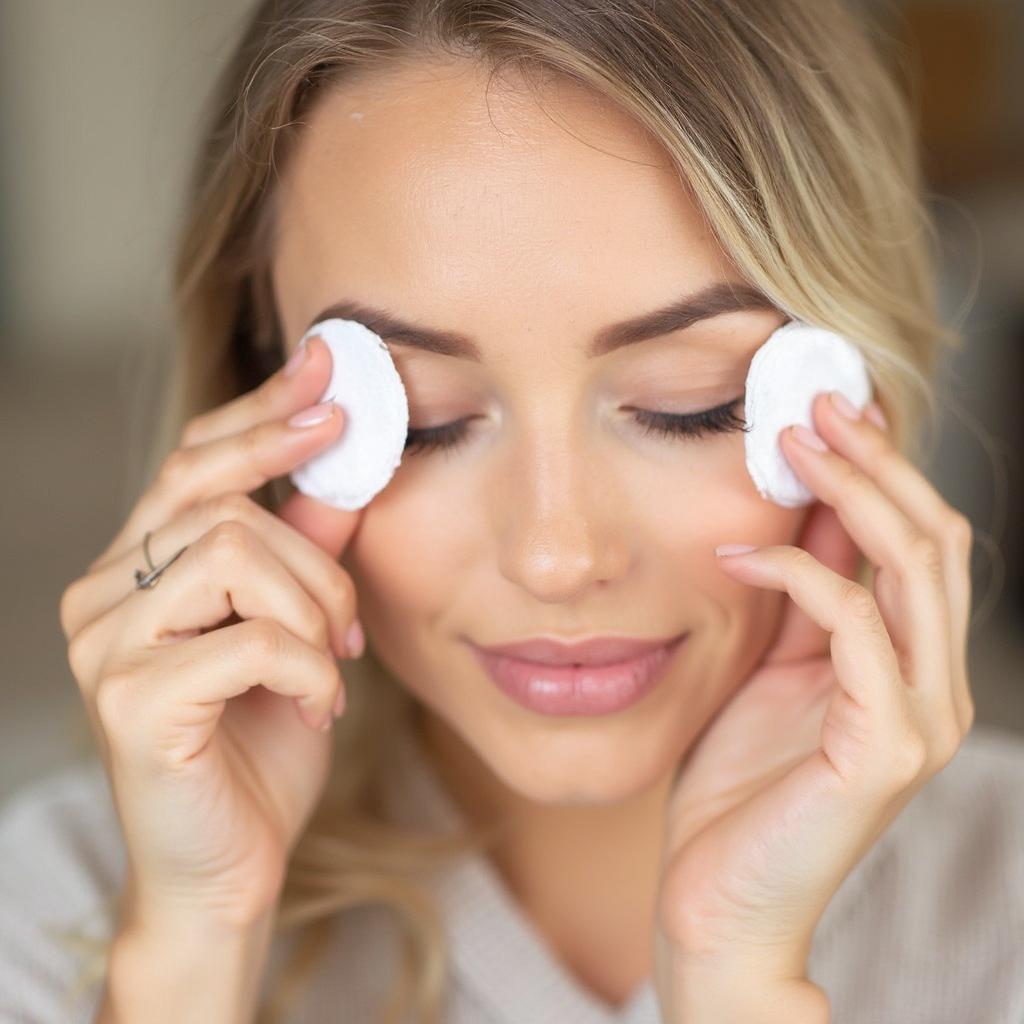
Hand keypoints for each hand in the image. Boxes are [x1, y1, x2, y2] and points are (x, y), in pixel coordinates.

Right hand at [59, 334, 362, 927]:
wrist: (230, 871)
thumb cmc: (261, 749)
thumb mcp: (301, 634)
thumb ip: (310, 552)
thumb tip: (341, 469)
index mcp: (137, 571)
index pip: (192, 463)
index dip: (260, 413)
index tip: (326, 372)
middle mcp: (101, 594)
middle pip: (221, 502)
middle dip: (316, 559)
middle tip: (349, 625)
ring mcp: (103, 645)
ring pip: (230, 551)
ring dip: (311, 610)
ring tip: (329, 668)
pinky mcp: (127, 700)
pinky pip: (246, 639)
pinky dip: (307, 669)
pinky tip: (316, 708)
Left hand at [651, 391, 974, 1020]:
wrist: (721, 902)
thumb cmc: (737, 790)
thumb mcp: (768, 671)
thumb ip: (798, 601)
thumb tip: (803, 512)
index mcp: (909, 668)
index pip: (921, 546)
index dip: (882, 471)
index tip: (826, 411)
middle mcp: (934, 687)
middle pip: (934, 541)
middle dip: (877, 461)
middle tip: (816, 402)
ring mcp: (920, 718)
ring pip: (911, 568)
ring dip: (851, 492)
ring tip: (789, 442)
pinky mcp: (886, 747)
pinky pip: (853, 627)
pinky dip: (797, 576)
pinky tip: (736, 559)